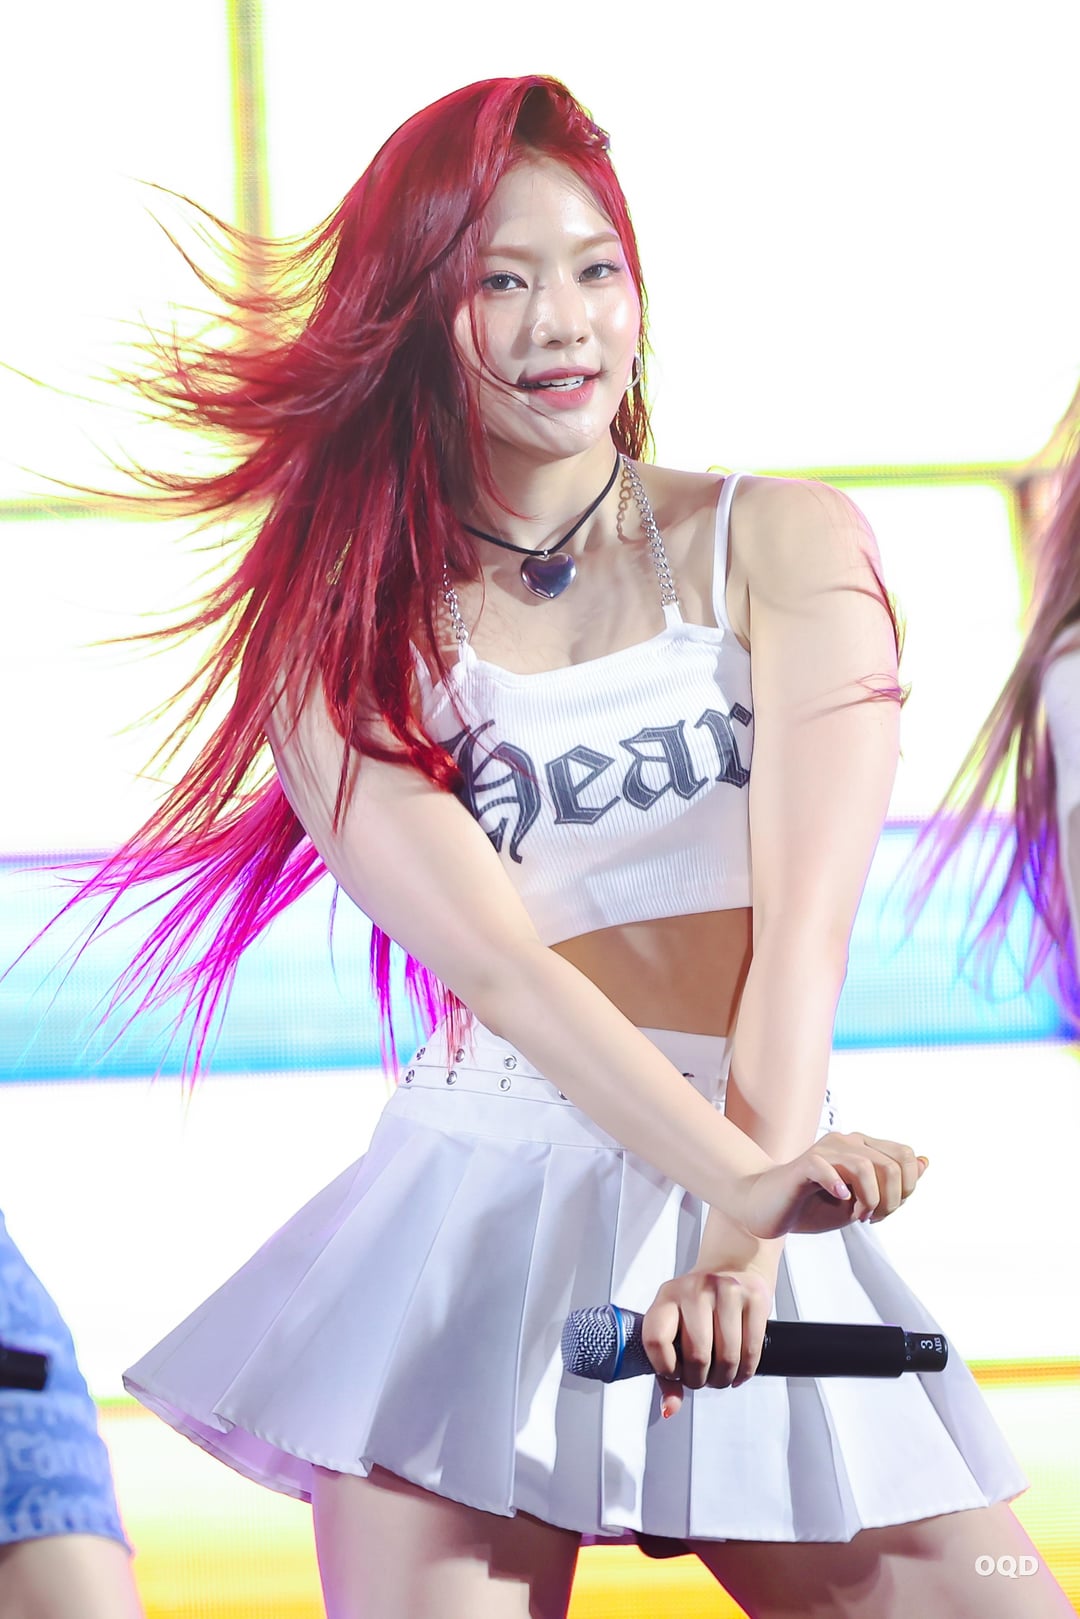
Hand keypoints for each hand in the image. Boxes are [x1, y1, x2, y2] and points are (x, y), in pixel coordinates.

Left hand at [641, 1265, 773, 1418]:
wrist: (733, 1267)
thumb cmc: (698, 1305)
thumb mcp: (674, 1328)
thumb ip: (667, 1371)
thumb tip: (669, 1409)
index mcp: (667, 1296)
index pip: (655, 1340)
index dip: (666, 1369)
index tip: (674, 1373)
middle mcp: (695, 1289)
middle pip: (697, 1357)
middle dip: (701, 1380)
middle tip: (703, 1378)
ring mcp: (726, 1290)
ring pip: (727, 1358)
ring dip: (724, 1378)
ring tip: (720, 1374)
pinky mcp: (753, 1297)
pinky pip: (751, 1350)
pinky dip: (745, 1371)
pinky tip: (739, 1370)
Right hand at [812, 1131, 926, 1225]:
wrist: (774, 1208)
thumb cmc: (817, 1204)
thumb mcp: (864, 1199)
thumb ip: (893, 1183)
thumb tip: (925, 1161)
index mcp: (863, 1147)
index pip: (905, 1155)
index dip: (907, 1188)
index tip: (886, 1211)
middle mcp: (847, 1141)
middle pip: (890, 1165)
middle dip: (890, 1201)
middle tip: (872, 1218)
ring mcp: (824, 1150)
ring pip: (864, 1166)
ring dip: (869, 1199)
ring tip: (858, 1216)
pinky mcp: (804, 1164)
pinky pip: (826, 1168)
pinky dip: (838, 1186)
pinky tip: (840, 1199)